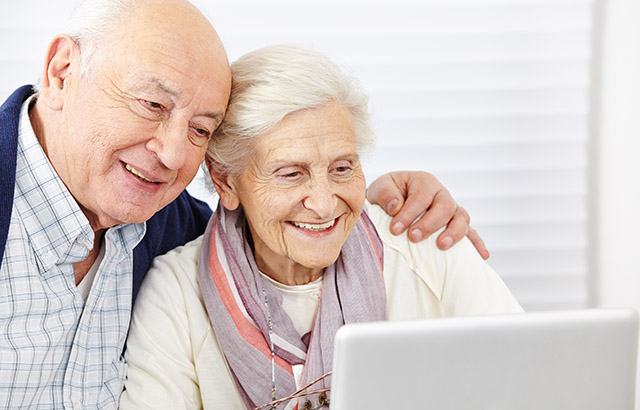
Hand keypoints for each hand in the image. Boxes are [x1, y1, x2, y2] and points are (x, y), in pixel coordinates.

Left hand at [366, 171, 489, 258]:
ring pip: (461, 217)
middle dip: (430, 224)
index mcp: (423, 182)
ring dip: (454, 233)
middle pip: (445, 206)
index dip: (409, 213)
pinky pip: (471, 232)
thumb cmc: (387, 194)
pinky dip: (477, 243)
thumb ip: (386, 193)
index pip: (421, 197)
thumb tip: (396, 206)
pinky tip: (481, 255)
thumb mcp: (380, 188)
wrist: (391, 201)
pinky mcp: (455, 224)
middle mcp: (441, 194)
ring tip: (441, 246)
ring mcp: (451, 209)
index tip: (396, 229)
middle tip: (414, 237)